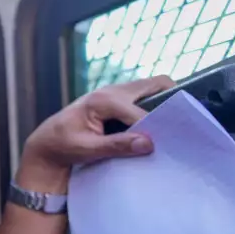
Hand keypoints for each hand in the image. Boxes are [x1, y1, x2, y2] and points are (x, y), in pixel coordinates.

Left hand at [18, 75, 175, 190]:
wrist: (47, 143)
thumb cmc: (63, 145)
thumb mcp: (87, 148)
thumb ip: (116, 146)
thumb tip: (148, 143)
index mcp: (104, 100)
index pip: (142, 112)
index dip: (159, 127)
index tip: (174, 143)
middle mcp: (112, 91)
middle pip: (156, 85)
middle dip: (173, 100)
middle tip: (187, 124)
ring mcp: (116, 94)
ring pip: (152, 90)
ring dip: (165, 104)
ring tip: (178, 127)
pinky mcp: (118, 101)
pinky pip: (144, 98)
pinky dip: (156, 107)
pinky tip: (162, 128)